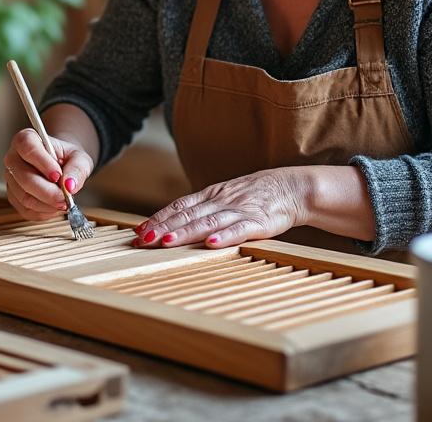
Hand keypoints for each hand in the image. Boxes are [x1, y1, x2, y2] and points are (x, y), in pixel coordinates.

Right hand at [3, 128, 94, 220]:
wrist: (61, 167)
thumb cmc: (68, 158)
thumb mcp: (79, 158)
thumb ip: (77, 168)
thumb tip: (69, 185)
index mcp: (25, 139)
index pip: (28, 148)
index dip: (43, 163)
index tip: (58, 175)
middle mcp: (13, 158)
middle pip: (24, 178)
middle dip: (48, 192)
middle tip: (66, 198)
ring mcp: (10, 179)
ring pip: (24, 197)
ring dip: (47, 204)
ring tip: (64, 202)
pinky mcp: (13, 197)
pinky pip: (26, 210)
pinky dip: (44, 212)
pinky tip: (55, 207)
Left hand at [134, 167, 307, 248]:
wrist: (292, 188)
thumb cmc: (256, 196)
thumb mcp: (225, 198)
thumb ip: (202, 209)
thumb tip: (173, 223)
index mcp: (212, 195)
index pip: (179, 206)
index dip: (159, 217)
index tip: (139, 230)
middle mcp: (221, 201)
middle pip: (187, 215)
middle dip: (163, 227)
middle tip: (142, 239)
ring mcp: (239, 210)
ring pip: (207, 222)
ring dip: (185, 233)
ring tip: (166, 242)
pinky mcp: (259, 222)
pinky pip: (240, 229)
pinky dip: (225, 236)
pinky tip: (211, 243)